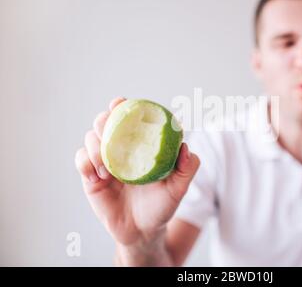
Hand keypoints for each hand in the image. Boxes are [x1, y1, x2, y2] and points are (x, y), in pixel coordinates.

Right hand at [75, 97, 199, 245]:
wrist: (143, 231)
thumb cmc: (162, 205)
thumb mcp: (178, 188)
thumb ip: (186, 168)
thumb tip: (185, 147)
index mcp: (139, 145)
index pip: (128, 118)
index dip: (123, 106)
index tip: (121, 103)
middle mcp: (120, 148)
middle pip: (104, 122)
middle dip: (103, 120)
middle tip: (108, 128)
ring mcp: (104, 161)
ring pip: (90, 138)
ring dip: (95, 146)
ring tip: (107, 167)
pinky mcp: (90, 177)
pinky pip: (81, 161)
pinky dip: (85, 162)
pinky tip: (98, 176)